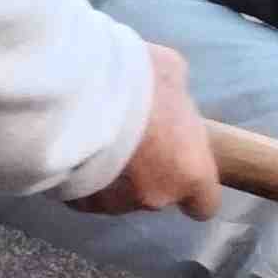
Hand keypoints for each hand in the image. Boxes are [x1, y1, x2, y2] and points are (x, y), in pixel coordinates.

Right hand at [75, 39, 221, 219]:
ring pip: (117, 197)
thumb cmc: (140, 83)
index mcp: (192, 172)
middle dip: (146, 173)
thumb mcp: (172, 73)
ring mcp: (116, 203)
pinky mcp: (78, 199)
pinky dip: (80, 178)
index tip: (179, 169)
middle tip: (130, 138)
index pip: (204, 205)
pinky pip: (82, 193)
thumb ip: (177, 101)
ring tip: (96, 142)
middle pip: (156, 194)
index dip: (193, 189)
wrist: (83, 92)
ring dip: (111, 176)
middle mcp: (157, 196)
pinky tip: (73, 150)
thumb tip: (171, 102)